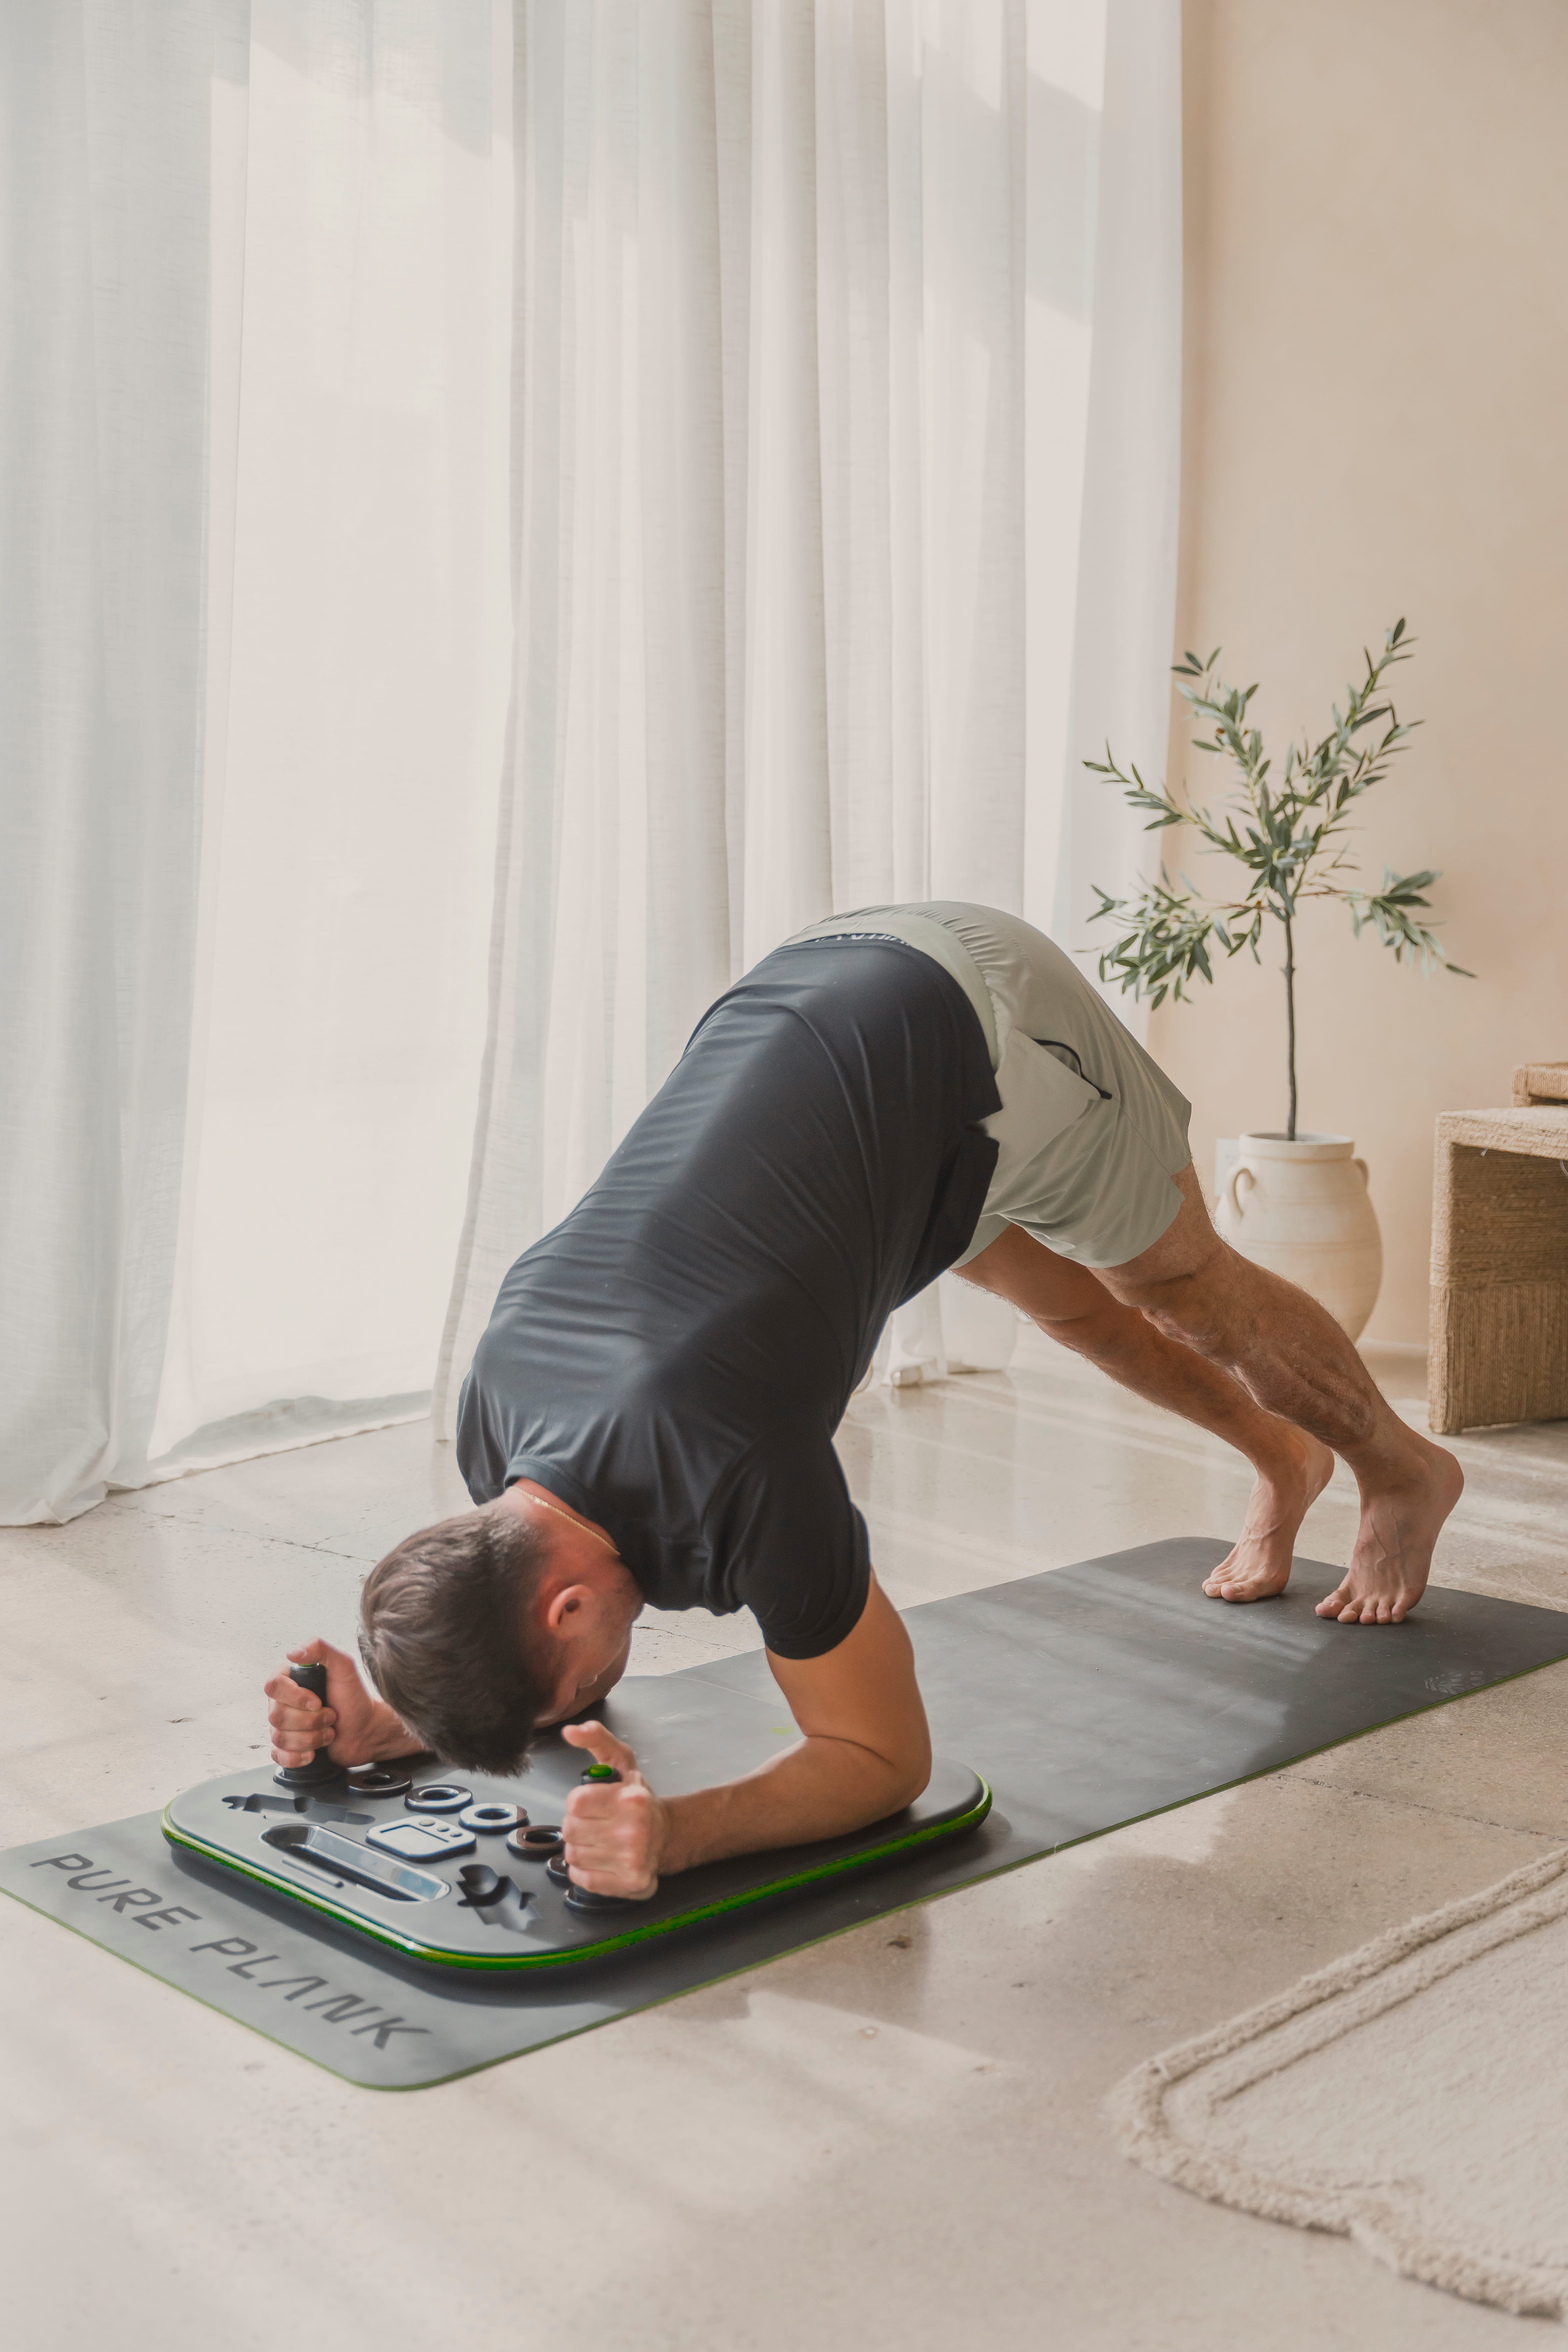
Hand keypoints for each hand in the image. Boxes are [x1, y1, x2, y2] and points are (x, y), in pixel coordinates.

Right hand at [263, 1639, 407, 1769]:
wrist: (366, 1730)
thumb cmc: (355, 1697)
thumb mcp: (344, 1666)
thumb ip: (320, 1649)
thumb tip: (292, 1653)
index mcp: (291, 1680)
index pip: (272, 1686)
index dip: (295, 1697)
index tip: (318, 1702)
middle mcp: (283, 1702)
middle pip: (276, 1715)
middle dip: (310, 1721)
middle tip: (331, 1716)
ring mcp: (285, 1726)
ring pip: (279, 1737)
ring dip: (310, 1738)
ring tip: (329, 1732)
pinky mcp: (289, 1747)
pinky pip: (278, 1756)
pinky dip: (297, 1757)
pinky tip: (313, 1753)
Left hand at [560, 1721, 664, 1899]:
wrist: (666, 1834)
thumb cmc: (637, 1799)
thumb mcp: (621, 1761)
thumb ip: (597, 1739)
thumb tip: (570, 1730)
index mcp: (631, 1799)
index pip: (575, 1802)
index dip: (578, 1802)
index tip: (591, 1802)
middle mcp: (634, 1831)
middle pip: (570, 1830)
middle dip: (577, 1825)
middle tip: (595, 1822)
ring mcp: (632, 1860)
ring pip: (573, 1855)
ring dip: (580, 1848)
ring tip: (599, 1840)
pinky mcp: (629, 1883)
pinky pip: (582, 1879)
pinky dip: (585, 1871)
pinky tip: (601, 1859)